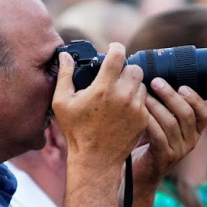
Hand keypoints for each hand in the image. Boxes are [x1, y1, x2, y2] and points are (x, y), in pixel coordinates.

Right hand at [52, 44, 148, 172]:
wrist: (95, 159)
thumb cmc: (76, 131)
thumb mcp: (62, 103)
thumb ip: (64, 75)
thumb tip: (64, 55)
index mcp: (103, 88)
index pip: (118, 54)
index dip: (115, 48)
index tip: (113, 49)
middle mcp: (122, 95)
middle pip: (134, 67)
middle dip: (125, 68)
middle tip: (115, 75)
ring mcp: (135, 107)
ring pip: (141, 83)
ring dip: (132, 84)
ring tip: (119, 93)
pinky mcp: (143, 118)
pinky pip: (144, 100)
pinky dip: (136, 100)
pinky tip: (124, 107)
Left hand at [130, 78, 206, 186]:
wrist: (138, 174)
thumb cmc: (147, 143)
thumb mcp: (162, 124)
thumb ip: (167, 108)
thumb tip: (160, 78)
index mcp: (194, 132)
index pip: (205, 113)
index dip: (195, 98)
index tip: (182, 85)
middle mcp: (190, 142)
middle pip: (187, 114)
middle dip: (171, 95)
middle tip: (156, 82)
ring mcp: (178, 152)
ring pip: (171, 123)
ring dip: (156, 106)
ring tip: (143, 94)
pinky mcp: (163, 158)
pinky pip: (158, 135)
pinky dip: (149, 121)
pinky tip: (140, 112)